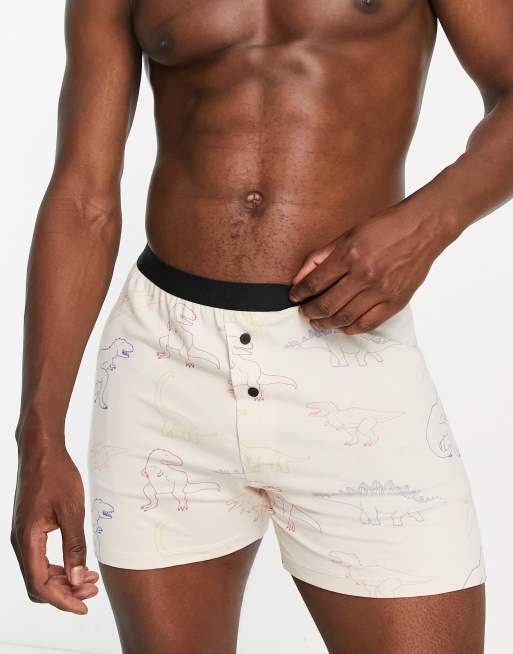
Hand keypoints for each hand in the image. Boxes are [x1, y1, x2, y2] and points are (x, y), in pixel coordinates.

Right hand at [11, 437, 98, 613]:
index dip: (62, 600)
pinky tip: (76, 564)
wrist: (41, 450)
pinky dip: (57, 567)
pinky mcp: (29, 529)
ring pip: (38, 572)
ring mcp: (23, 535)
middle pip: (38, 582)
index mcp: (28, 539)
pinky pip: (39, 558)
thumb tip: (80, 578)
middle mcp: (20, 541)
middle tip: (93, 591)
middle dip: (65, 592)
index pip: (40, 583)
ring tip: (90, 579)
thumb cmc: (57, 475)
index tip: (84, 606)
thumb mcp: (72, 511)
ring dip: (62, 580)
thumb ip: (75, 546)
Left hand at [289, 210, 444, 333]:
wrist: (422, 228)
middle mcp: (364, 274)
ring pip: (345, 318)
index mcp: (349, 254)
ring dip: (326, 323)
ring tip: (319, 321)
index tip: (295, 297)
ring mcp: (381, 290)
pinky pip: (367, 324)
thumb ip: (321, 257)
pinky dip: (350, 328)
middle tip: (305, 312)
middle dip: (310, 312)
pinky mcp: (395, 301)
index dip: (300, 293)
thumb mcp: (348, 234)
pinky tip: (342, 325)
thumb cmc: (384, 228)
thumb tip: (299, 278)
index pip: (315, 282)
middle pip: (327, 304)